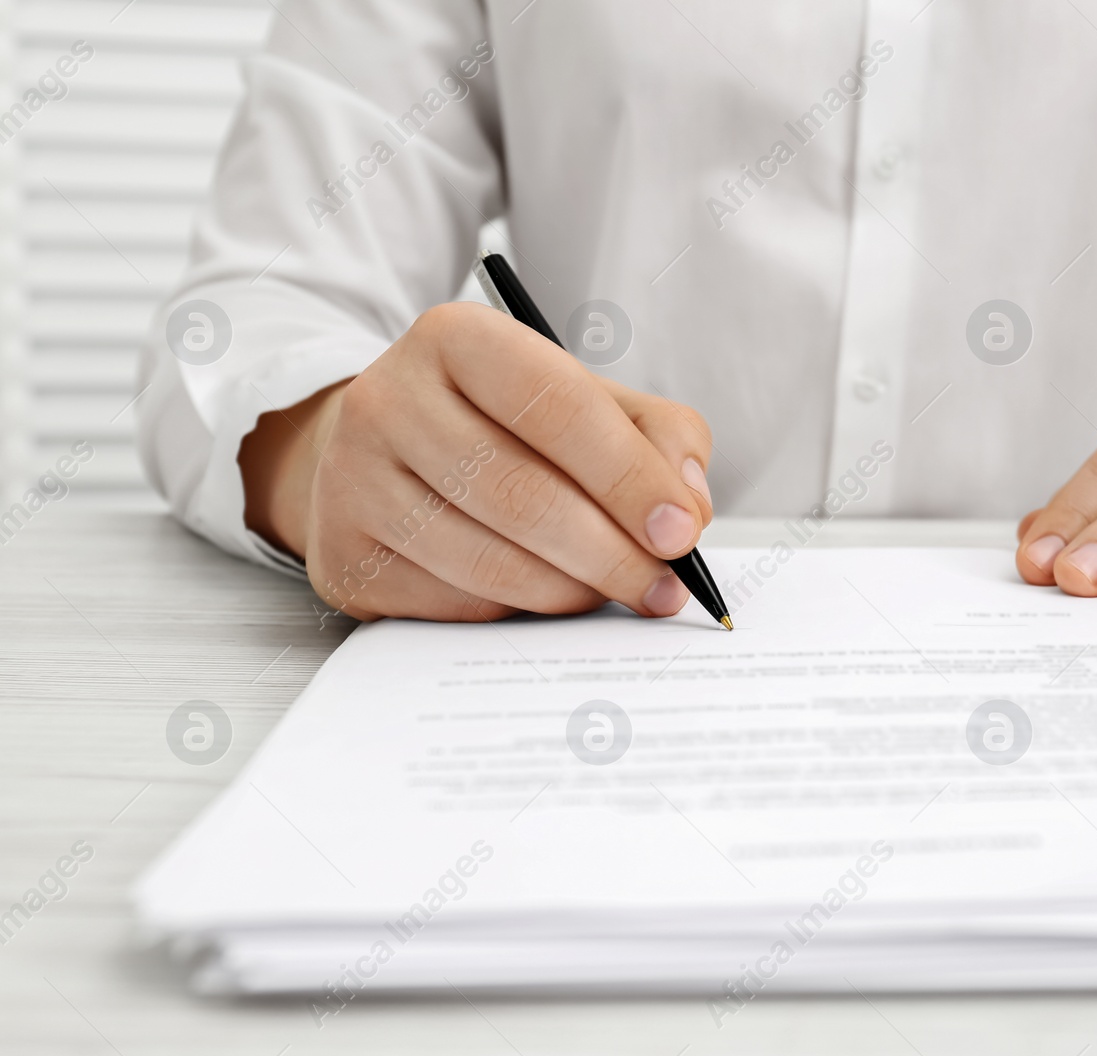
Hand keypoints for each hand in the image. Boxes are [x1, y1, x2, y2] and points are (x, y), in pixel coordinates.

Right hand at [240, 302, 714, 621]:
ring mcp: (352, 481)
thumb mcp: (590, 400)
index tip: (681, 531)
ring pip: (487, 561)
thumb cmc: (508, 425)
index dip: (629, 477)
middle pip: (520, 494)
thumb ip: (659, 438)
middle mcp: (388, 400)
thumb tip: (688, 509)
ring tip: (618, 591)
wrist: (389, 450)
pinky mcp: (343, 556)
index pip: (557, 407)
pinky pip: (454, 604)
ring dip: (572, 590)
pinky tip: (546, 593)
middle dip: (611, 553)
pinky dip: (518, 611)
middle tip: (664, 587)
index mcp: (457, 338)